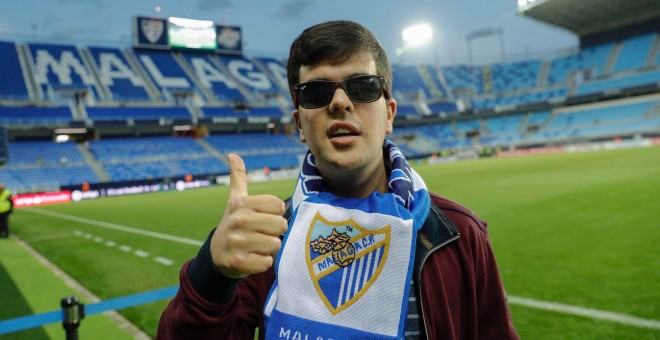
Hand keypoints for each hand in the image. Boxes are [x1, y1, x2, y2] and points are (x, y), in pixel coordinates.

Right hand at [210, 153, 287, 278]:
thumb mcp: (235, 200)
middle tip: (260, 234)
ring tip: (256, 246)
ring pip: (275, 245)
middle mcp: (238, 220)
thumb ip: (238, 178)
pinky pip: (267, 262)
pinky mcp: (238, 262)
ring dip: (269, 249)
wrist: (216, 254)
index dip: (275, 214)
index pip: (278, 205)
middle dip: (274, 233)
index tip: (262, 217)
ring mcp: (237, 242)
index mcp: (241, 204)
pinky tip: (252, 258)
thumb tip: (233, 154)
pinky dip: (263, 263)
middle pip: (281, 226)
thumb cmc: (234, 224)